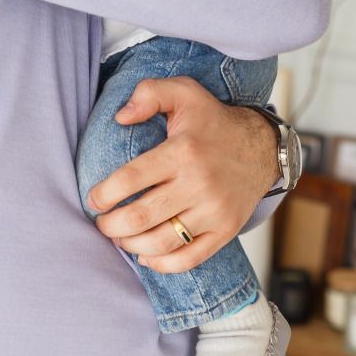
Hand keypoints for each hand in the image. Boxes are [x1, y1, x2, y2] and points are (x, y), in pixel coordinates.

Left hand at [86, 76, 277, 272]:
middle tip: (101, 223)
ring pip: (162, 242)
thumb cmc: (214, 120)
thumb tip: (120, 117)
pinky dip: (163, 264)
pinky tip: (146, 257)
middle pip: (141, 216)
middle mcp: (199, 183)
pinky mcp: (226, 230)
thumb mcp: (184, 91)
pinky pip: (190, 258)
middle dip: (111, 225)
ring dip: (131, 246)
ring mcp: (214, 210)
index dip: (105, 193)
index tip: (93, 199)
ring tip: (119, 237)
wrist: (262, 147)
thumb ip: (149, 93)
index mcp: (183, 151)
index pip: (132, 178)